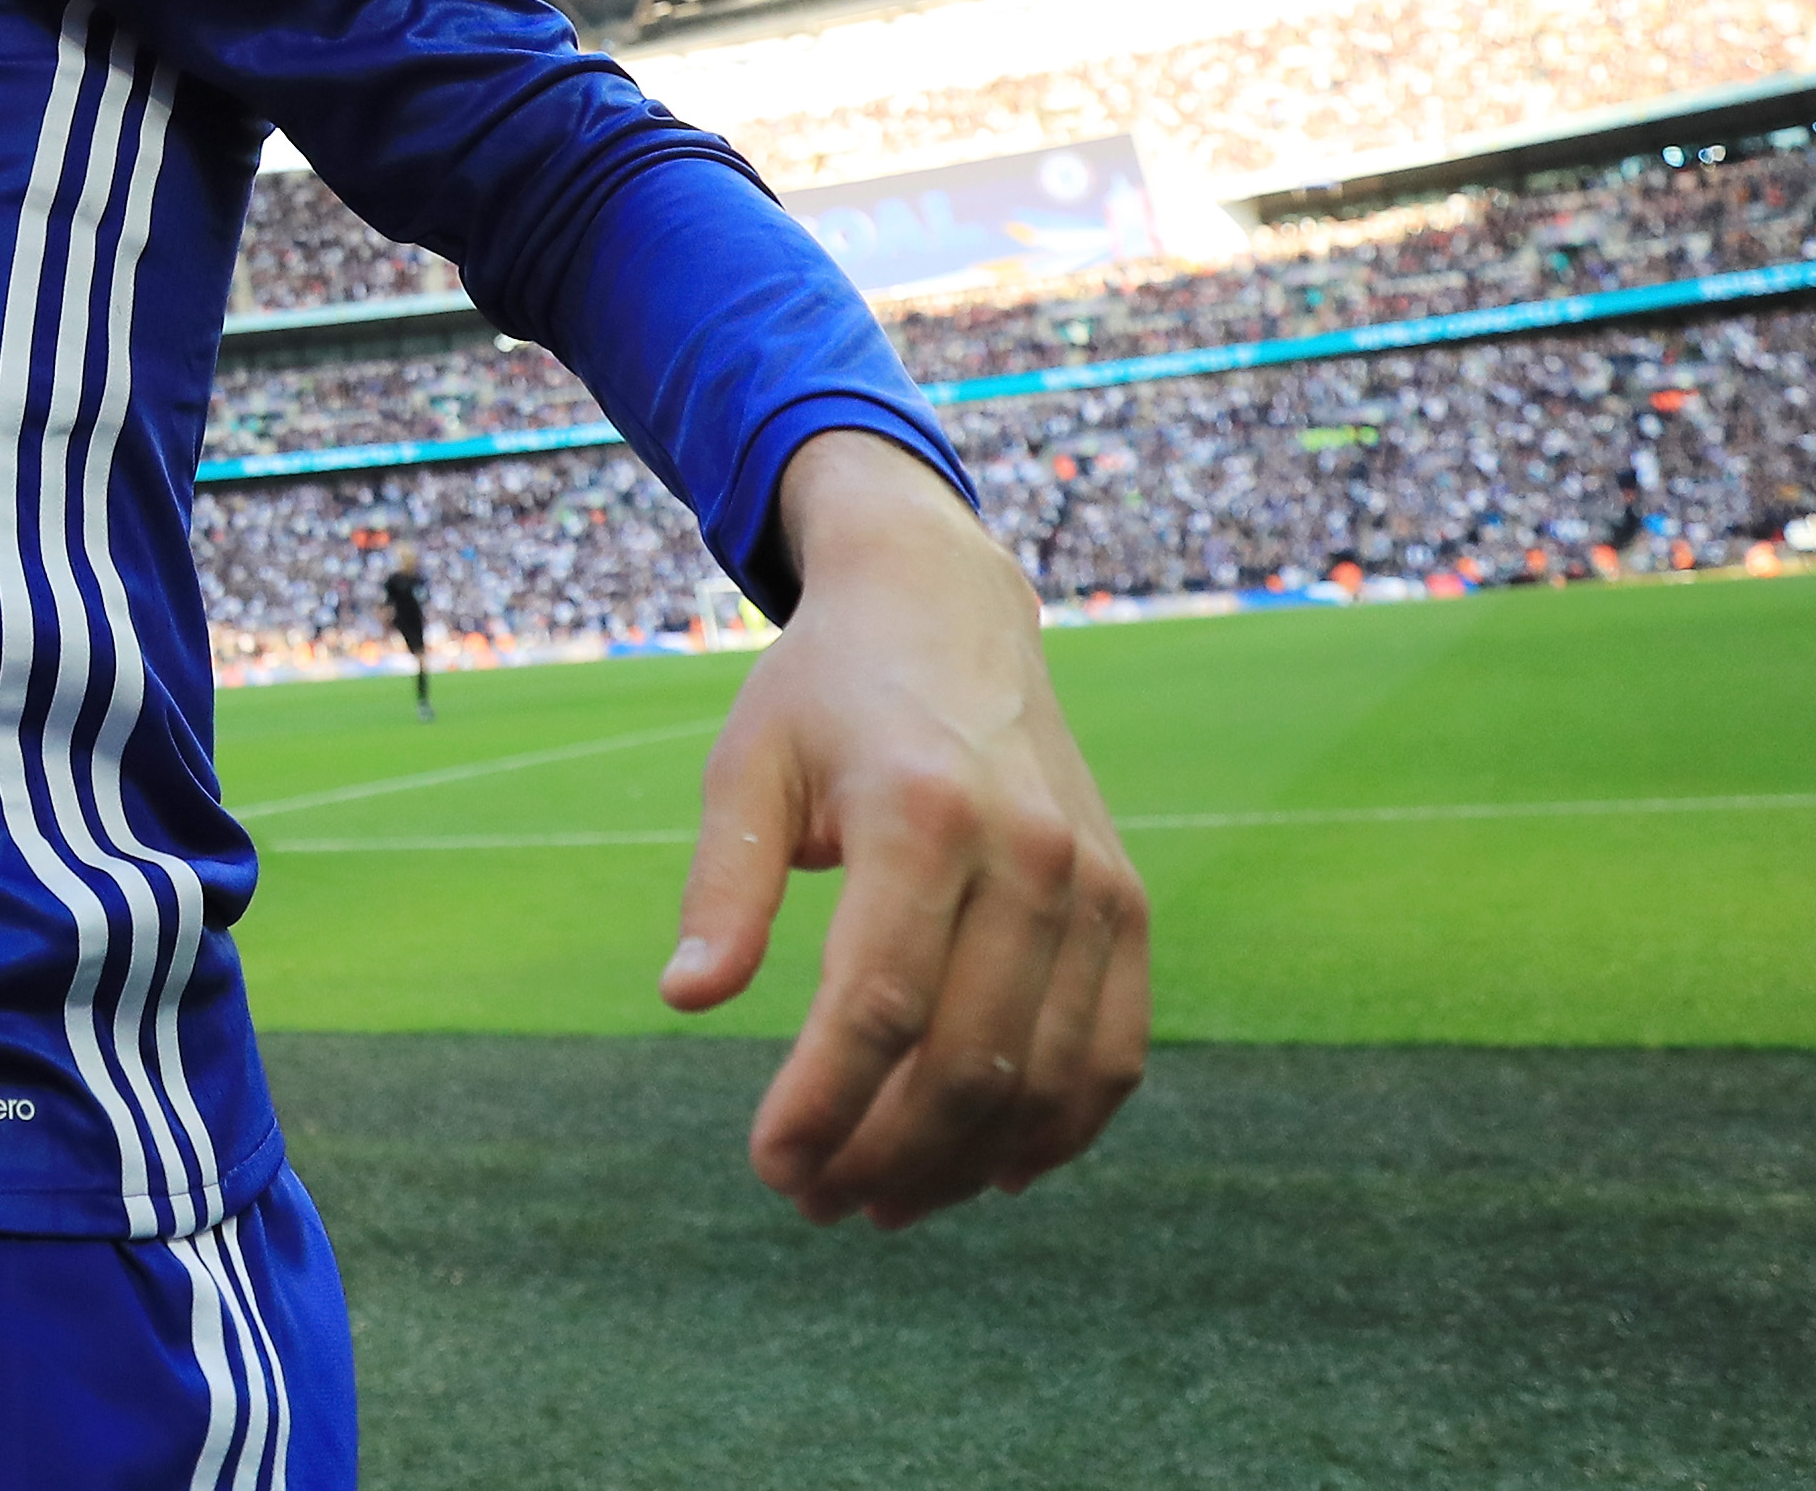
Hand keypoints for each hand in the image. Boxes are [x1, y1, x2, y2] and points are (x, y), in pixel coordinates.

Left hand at [661, 432, 1148, 1226]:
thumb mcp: (748, 763)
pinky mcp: (1129, 904)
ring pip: (1045, 1076)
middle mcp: (1027, 854)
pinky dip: (1060, 1129)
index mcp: (922, 816)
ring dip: (964, 1163)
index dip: (822, 1108)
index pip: (874, 1008)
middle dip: (885, 1157)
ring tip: (884, 1204)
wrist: (947, 610)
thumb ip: (724, 882)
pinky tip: (991, 1171)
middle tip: (816, 1204)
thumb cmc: (824, 693)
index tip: (769, 1167)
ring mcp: (1094, 884)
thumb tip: (686, 998)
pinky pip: (1114, 1051)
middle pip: (964, 1061)